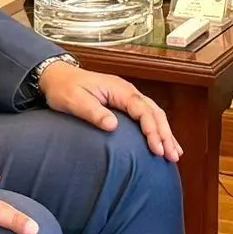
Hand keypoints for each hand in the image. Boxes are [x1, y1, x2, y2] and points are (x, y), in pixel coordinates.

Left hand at [38, 63, 182, 161]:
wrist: (57, 77)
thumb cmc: (65, 88)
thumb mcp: (75, 101)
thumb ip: (94, 112)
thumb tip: (113, 126)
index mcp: (118, 89)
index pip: (142, 110)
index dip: (152, 129)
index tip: (157, 148)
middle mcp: (127, 91)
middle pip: (154, 112)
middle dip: (165, 134)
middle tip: (172, 156)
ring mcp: (127, 97)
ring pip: (154, 114)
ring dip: (165, 133)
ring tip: (175, 154)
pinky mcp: (124, 103)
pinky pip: (147, 116)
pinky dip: (158, 129)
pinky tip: (164, 142)